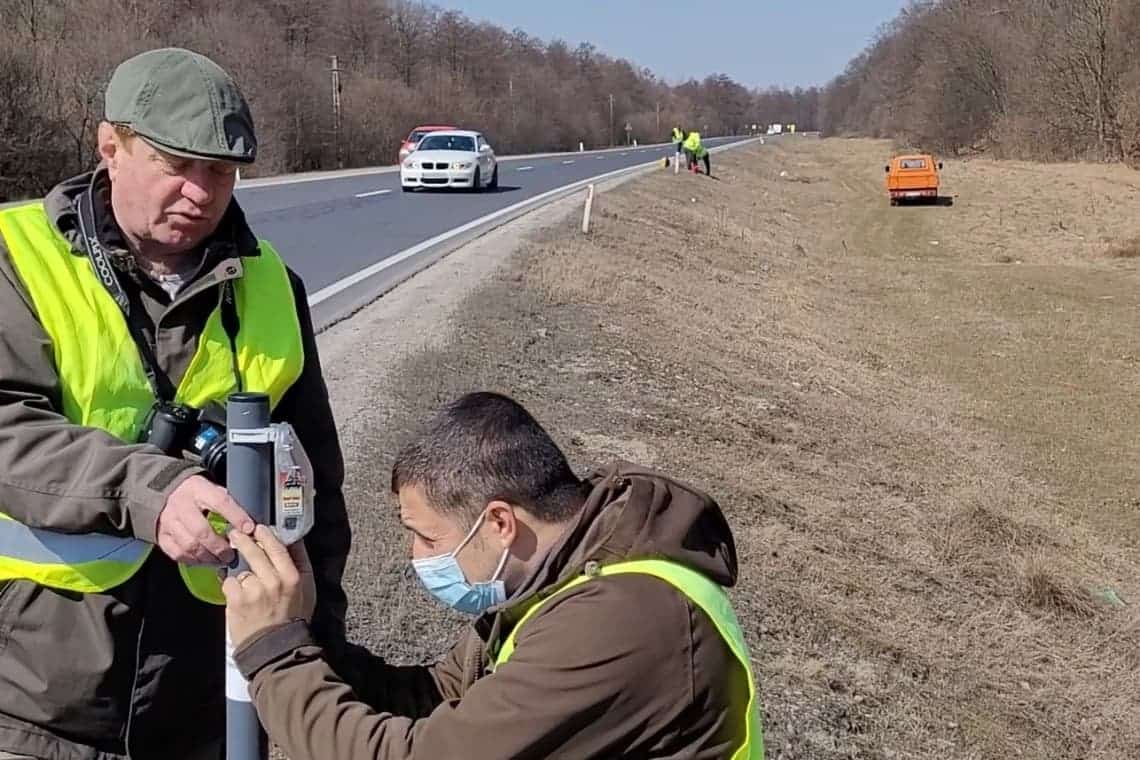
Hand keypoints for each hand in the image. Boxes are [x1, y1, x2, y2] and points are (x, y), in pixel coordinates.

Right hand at [157, 475, 253, 564]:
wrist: (167, 493)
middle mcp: (182, 505)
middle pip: (201, 530)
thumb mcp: (213, 490)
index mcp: (199, 489)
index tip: (249, 529)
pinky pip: (178, 553)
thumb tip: (250, 526)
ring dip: (208, 557)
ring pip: (189, 545)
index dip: (236, 516)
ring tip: (221, 560)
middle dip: (220, 546)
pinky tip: (205, 561)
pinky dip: (194, 561)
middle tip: (232, 555)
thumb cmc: (198, 495)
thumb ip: (229, 506)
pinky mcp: (162, 536)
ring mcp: (169, 522)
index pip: (220, 502)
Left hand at [222, 525, 315, 646]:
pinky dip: (231, 588)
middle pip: (255, 551)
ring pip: (241, 569)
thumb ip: (301, 563)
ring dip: (240, 574)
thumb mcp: (307, 589)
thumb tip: (294, 539)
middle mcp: (274, 581)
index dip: (265, 534)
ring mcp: (254, 590)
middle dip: (243, 540)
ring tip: (244, 584)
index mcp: (292, 577)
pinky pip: (229, 582)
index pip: (277, 547)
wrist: (275, 647)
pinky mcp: (237, 600)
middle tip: (235, 534)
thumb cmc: (293, 618)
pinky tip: (238, 597)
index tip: (258, 528)